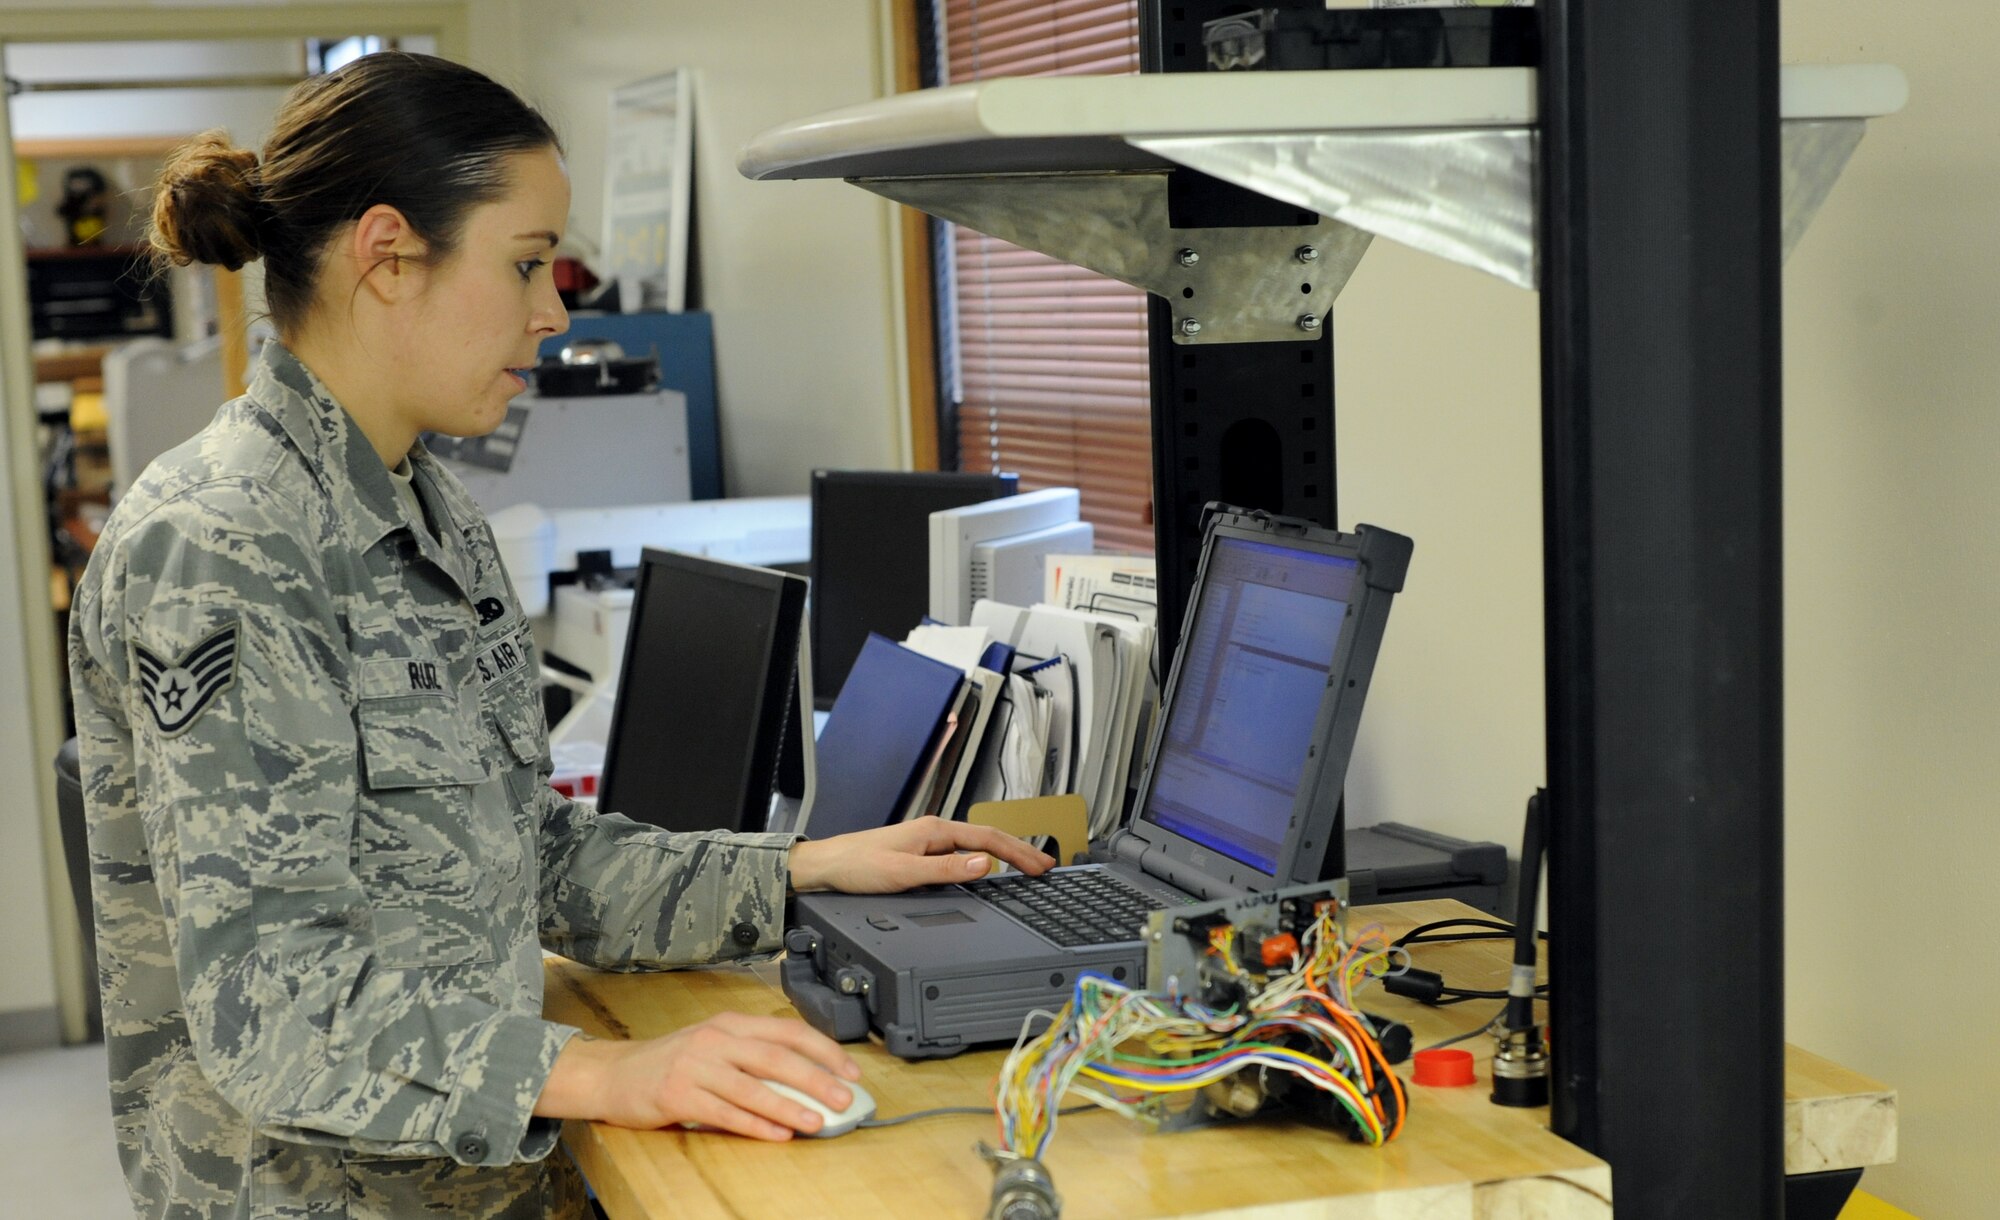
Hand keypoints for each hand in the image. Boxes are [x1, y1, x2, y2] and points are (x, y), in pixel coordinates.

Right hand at [535, 1014, 860, 1139]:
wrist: (615, 1073)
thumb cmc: (673, 1062)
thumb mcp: (716, 1045)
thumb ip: (754, 1054)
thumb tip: (809, 1078)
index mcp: (730, 1023)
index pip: (788, 1031)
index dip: (824, 1050)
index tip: (850, 1071)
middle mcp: (715, 1039)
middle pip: (775, 1057)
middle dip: (815, 1078)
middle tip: (843, 1098)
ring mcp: (695, 1066)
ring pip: (752, 1087)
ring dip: (789, 1106)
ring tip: (817, 1121)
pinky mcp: (677, 1095)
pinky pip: (724, 1112)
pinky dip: (754, 1125)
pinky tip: (777, 1135)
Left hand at [787, 815, 1055, 893]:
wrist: (824, 868)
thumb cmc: (856, 866)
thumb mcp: (904, 872)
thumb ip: (946, 869)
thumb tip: (985, 864)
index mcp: (934, 830)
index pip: (988, 839)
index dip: (1018, 853)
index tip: (1040, 867)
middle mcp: (933, 832)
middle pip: (986, 839)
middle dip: (1019, 851)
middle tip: (1045, 866)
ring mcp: (927, 843)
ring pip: (974, 847)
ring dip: (1002, 856)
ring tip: (1025, 867)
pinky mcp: (919, 856)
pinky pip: (960, 857)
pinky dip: (981, 863)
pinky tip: (986, 873)